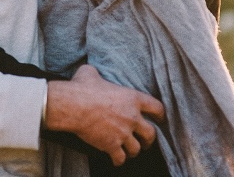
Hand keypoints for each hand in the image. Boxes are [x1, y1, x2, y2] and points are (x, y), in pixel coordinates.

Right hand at [44, 64, 164, 165]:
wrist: (73, 106)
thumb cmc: (82, 88)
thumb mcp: (90, 73)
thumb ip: (97, 73)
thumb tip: (92, 72)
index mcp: (132, 98)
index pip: (157, 108)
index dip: (160, 115)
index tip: (159, 119)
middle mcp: (132, 117)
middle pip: (151, 134)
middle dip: (149, 139)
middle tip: (145, 141)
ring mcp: (123, 133)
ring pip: (136, 148)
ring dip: (133, 150)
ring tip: (129, 151)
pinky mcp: (111, 145)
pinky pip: (120, 158)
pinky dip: (119, 160)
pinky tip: (116, 160)